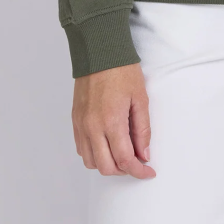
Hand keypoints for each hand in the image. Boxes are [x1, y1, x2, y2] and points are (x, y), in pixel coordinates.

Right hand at [72, 63, 154, 177]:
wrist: (99, 52)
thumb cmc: (121, 71)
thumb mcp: (140, 98)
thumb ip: (142, 129)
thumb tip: (144, 153)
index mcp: (111, 121)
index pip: (124, 160)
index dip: (138, 171)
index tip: (148, 172)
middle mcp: (92, 127)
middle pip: (106, 167)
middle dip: (124, 171)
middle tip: (136, 163)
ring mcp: (81, 124)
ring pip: (91, 161)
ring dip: (107, 164)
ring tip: (122, 154)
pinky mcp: (75, 120)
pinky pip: (81, 148)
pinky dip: (94, 154)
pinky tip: (106, 145)